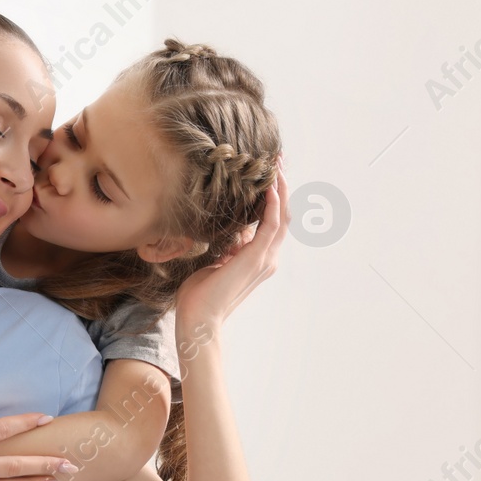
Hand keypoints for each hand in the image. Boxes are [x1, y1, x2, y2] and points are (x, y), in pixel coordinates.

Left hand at [175, 157, 288, 332]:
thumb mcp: (216, 263)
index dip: (273, 198)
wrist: (198, 318)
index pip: (271, 222)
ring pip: (281, 218)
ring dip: (280, 191)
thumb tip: (233, 232)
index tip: (267, 175)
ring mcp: (264, 259)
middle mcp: (267, 258)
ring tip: (276, 168)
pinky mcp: (256, 259)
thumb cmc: (200, 295)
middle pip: (282, 216)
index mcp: (258, 259)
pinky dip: (272, 206)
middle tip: (276, 162)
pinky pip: (270, 226)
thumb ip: (228, 248)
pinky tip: (270, 189)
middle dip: (281, 187)